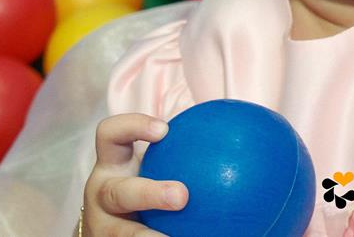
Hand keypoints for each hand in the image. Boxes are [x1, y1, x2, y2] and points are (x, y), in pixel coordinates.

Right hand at [82, 113, 187, 235]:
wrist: (114, 229)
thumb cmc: (146, 185)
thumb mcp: (156, 165)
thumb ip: (187, 151)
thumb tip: (251, 139)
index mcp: (112, 165)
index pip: (111, 134)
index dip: (132, 127)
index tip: (164, 130)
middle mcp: (101, 195)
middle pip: (118, 193)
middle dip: (148, 194)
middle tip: (182, 196)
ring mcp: (104, 227)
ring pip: (123, 234)